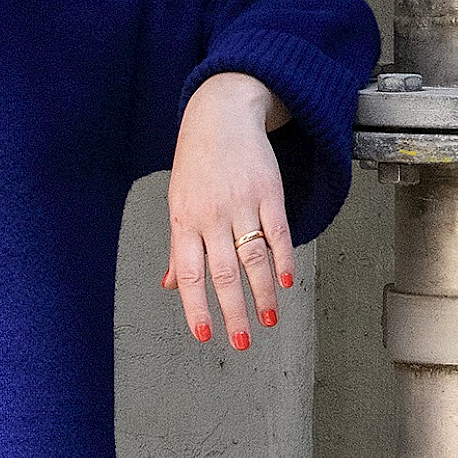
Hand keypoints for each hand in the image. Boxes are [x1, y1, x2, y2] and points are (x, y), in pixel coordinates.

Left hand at [164, 72, 292, 351]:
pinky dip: (284, 260)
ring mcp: (242, 204)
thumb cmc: (196, 164)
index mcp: (185, 222)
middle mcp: (212, 216)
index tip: (205, 335)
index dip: (196, 307)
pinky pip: (278, 232)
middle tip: (240, 342)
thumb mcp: (179, 204)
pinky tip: (286, 283)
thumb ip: (180, 248)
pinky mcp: (269, 194)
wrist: (221, 116)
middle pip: (223, 273)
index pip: (190, 274)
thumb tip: (171, 286)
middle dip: (233, 311)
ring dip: (262, 293)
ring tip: (268, 320)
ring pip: (253, 258)